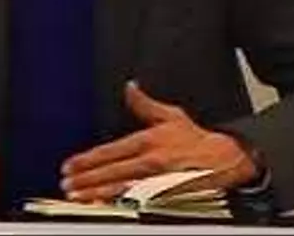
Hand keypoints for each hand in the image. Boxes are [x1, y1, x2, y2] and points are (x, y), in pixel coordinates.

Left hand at [60, 81, 258, 201]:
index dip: (88, 159)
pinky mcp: (165, 197)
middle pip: (112, 171)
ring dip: (96, 193)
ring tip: (76, 196)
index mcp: (150, 141)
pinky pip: (137, 202)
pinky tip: (102, 206)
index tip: (70, 165)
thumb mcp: (171, 116)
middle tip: (66, 183)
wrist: (226, 160)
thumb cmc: (197, 141)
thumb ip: (145, 104)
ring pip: (121, 189)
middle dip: (86, 178)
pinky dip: (118, 204)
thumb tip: (130, 88)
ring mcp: (158, 182)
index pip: (111, 151)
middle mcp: (152, 162)